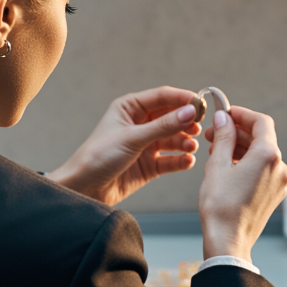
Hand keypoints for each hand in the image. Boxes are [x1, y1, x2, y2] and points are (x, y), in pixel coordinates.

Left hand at [47, 87, 201, 205]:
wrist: (84, 189)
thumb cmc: (98, 157)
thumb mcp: (132, 138)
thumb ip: (163, 126)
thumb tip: (190, 112)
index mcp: (129, 107)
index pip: (163, 97)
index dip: (183, 99)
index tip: (202, 104)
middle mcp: (139, 124)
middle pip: (172, 117)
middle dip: (187, 122)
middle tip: (200, 127)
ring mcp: (145, 145)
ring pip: (173, 139)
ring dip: (185, 142)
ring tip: (191, 146)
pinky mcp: (149, 165)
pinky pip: (171, 160)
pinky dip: (181, 160)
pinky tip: (187, 161)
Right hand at [198, 105, 286, 259]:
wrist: (228, 241)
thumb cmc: (221, 206)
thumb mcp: (217, 165)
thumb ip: (224, 137)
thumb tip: (224, 118)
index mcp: (268, 156)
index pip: (261, 122)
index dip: (242, 114)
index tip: (225, 114)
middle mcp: (280, 167)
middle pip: (261, 138)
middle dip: (237, 132)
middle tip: (214, 134)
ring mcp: (280, 182)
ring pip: (261, 154)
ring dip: (240, 148)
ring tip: (216, 151)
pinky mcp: (275, 194)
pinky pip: (263, 170)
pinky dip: (247, 163)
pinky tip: (227, 168)